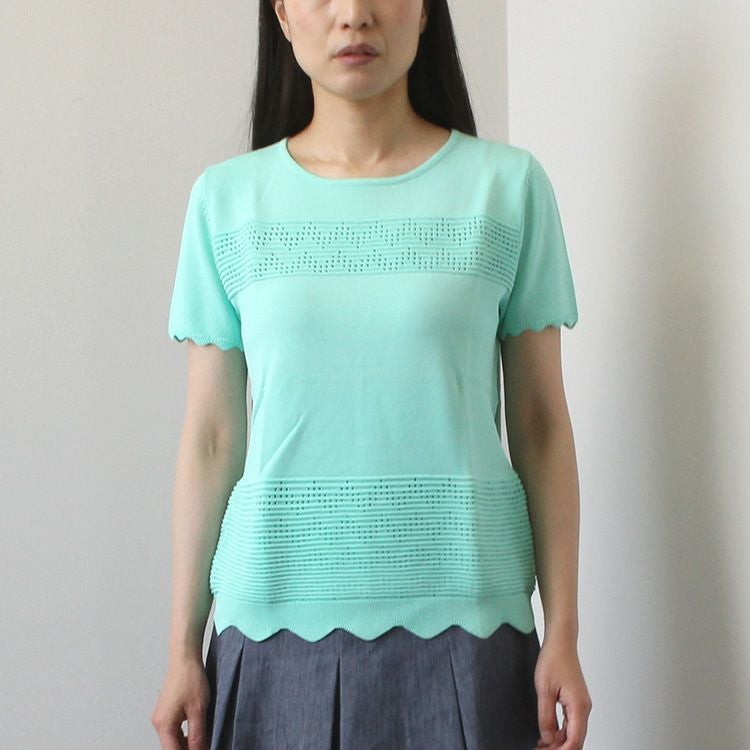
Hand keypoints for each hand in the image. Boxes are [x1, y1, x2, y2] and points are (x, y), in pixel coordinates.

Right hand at [151, 655, 210, 749]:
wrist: (185, 658)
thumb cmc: (190, 678)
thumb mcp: (199, 710)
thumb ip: (198, 735)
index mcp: (164, 725)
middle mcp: (159, 722)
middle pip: (171, 747)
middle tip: (203, 746)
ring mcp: (161, 716)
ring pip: (172, 740)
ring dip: (185, 744)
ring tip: (202, 741)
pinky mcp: (166, 710)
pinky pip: (173, 730)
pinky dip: (183, 735)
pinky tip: (195, 731)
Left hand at [532, 633, 591, 748]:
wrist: (560, 642)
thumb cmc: (554, 659)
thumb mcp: (544, 689)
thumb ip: (546, 716)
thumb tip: (547, 737)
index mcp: (579, 706)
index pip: (574, 741)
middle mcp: (583, 708)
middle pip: (575, 739)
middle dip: (559, 748)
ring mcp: (580, 704)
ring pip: (572, 732)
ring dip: (558, 741)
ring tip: (540, 745)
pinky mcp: (575, 701)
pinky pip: (570, 723)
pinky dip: (559, 731)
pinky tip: (546, 734)